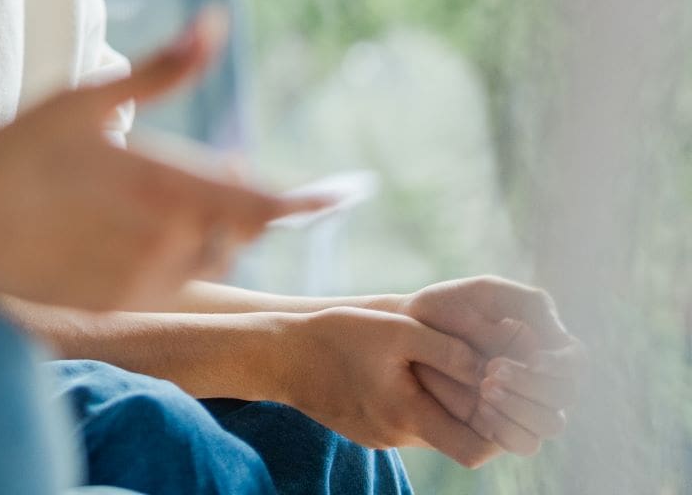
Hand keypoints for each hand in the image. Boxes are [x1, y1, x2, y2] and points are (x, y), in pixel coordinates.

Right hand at [0, 13, 324, 311]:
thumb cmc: (17, 153)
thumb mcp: (86, 97)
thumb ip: (165, 68)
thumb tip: (218, 21)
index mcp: (163, 185)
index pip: (262, 203)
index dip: (307, 201)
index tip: (342, 194)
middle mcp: (165, 239)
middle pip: (239, 230)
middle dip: (243, 201)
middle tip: (225, 169)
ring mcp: (144, 278)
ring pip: (211, 257)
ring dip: (213, 229)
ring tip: (175, 198)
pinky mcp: (121, 303)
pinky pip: (175, 281)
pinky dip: (178, 255)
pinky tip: (139, 231)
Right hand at [280, 306, 498, 466]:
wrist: (276, 355)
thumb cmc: (334, 336)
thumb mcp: (395, 329)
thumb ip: (447, 348)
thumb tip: (492, 368)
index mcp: (407, 416)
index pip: (477, 448)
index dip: (500, 424)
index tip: (497, 387)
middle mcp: (397, 437)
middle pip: (459, 441)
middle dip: (478, 412)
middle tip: (481, 376)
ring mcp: (380, 437)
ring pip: (433, 431)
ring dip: (446, 404)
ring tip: (443, 366)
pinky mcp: (367, 429)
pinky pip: (408, 423)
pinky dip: (418, 403)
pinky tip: (407, 372)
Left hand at [392, 276, 581, 455]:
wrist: (406, 334)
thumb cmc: (446, 308)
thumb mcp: (482, 294)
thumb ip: (524, 305)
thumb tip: (551, 341)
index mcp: (545, 343)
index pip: (576, 362)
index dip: (562, 365)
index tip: (532, 360)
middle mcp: (541, 378)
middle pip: (565, 395)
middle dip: (532, 385)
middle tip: (491, 371)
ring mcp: (524, 405)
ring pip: (550, 423)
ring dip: (522, 409)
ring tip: (484, 388)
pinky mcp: (503, 426)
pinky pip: (525, 443)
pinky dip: (509, 431)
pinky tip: (481, 410)